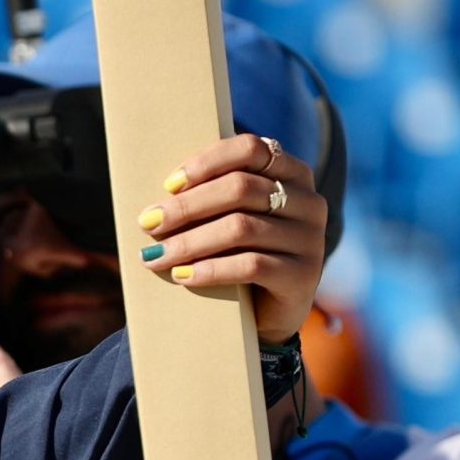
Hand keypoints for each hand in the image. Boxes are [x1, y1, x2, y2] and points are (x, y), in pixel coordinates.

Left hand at [136, 134, 326, 342]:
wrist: (267, 310)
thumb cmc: (235, 250)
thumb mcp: (225, 216)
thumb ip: (208, 194)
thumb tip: (155, 196)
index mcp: (290, 173)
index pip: (250, 148)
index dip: (207, 162)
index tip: (169, 185)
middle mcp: (308, 201)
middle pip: (240, 188)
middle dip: (187, 206)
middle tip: (148, 223)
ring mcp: (310, 238)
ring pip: (241, 228)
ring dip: (189, 241)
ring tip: (155, 255)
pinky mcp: (304, 275)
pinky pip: (252, 265)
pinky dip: (210, 269)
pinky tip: (182, 275)